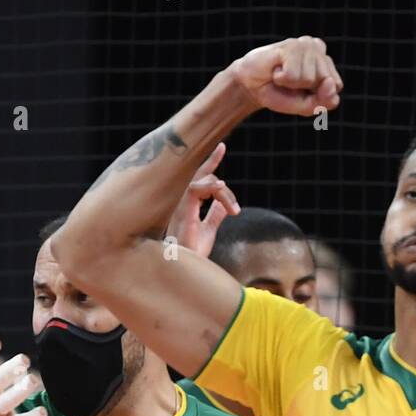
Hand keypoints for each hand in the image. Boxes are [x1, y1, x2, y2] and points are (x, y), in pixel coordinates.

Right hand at [167, 143, 238, 257]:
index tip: (221, 146)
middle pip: (201, 175)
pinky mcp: (183, 213)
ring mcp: (181, 206)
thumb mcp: (208, 230)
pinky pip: (196, 190)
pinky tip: (222, 192)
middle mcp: (182, 201)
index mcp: (188, 204)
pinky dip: (210, 188)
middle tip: (229, 181)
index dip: (210, 161)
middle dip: (216, 171)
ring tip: (234, 210)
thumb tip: (223, 205)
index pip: (199, 177)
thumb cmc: (193, 252)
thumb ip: (215, 215)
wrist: (186, 269)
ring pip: (202, 181)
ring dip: (222, 192)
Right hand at [232, 36, 341, 115]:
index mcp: (326, 62)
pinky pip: (293, 74)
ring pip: (309, 78)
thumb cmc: (281, 94)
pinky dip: (282, 79)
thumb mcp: (306, 106)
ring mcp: (304, 44)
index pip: (336, 85)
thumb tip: (331, 84)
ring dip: (291, 84)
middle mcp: (318, 48)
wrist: (252, 87)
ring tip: (282, 75)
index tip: (303, 91)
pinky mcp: (290, 45)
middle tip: (291, 83)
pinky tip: (276, 70)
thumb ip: (324, 102)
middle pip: (325, 81)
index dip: (318, 95)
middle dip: (305, 89)